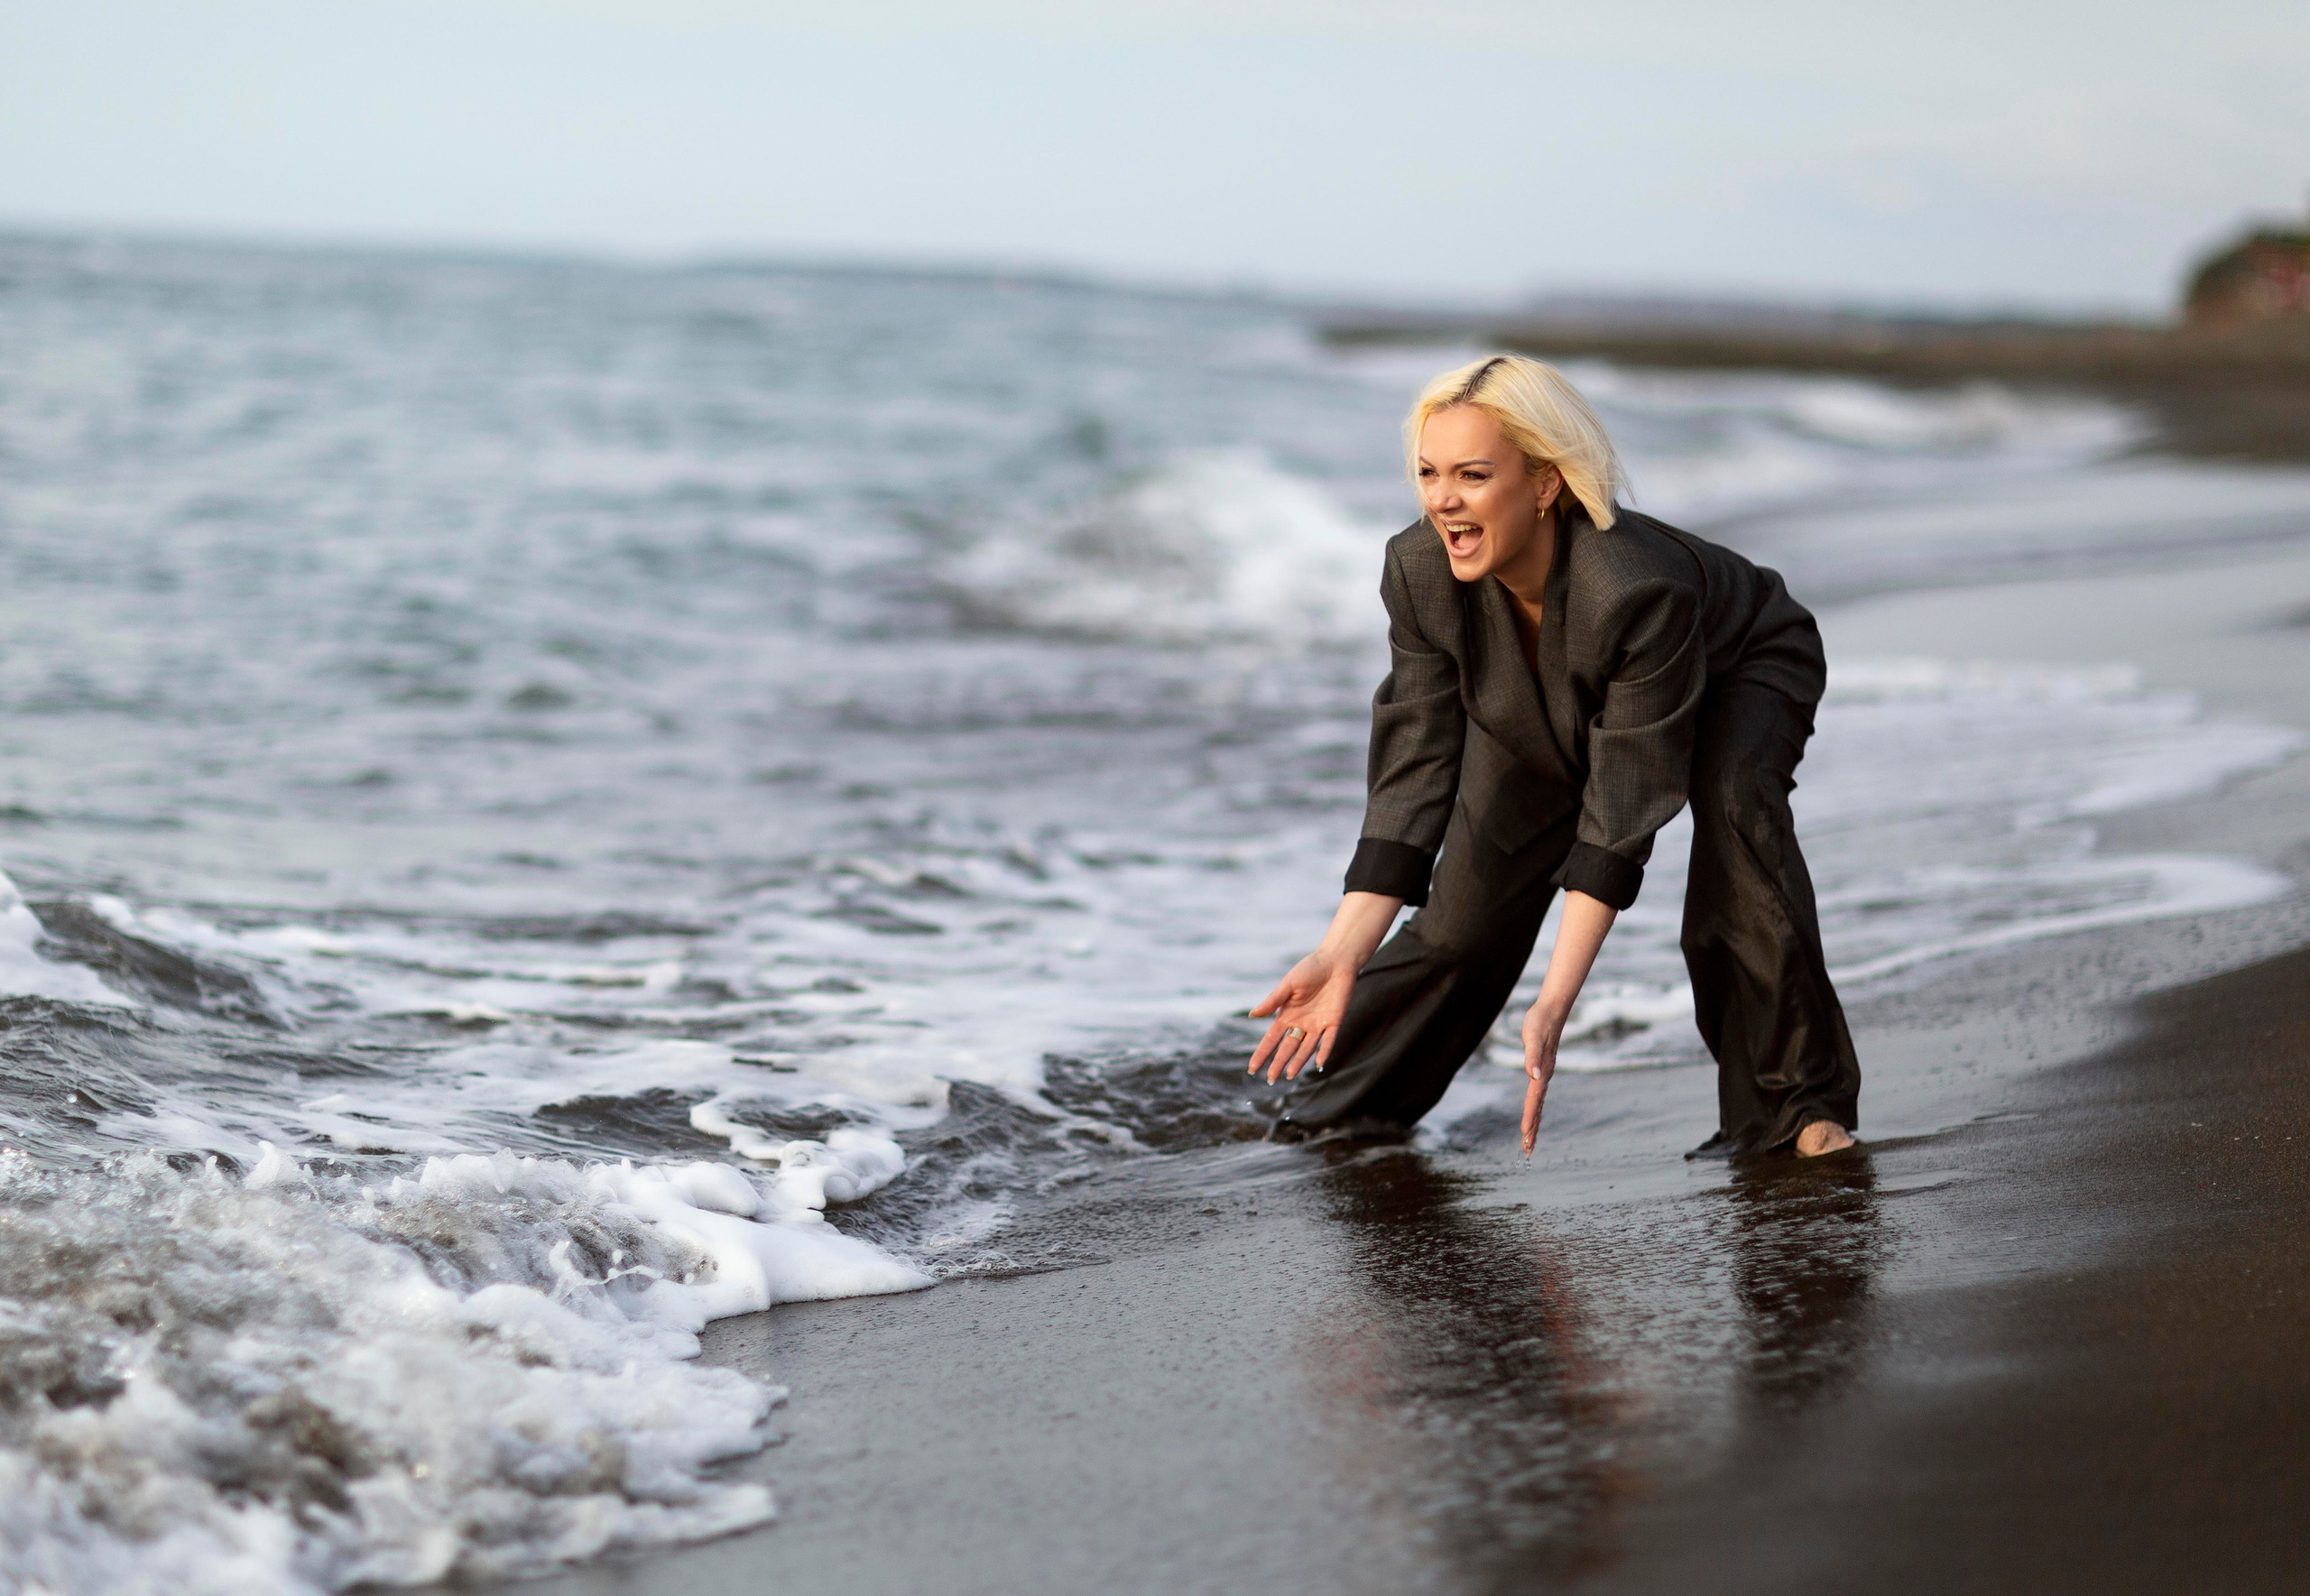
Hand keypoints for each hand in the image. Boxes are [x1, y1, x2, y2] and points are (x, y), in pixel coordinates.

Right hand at [1248, 949, 1355, 1083]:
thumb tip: (1252, 1015)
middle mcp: (1301, 1023)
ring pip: (1306, 1048)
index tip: (1252, 1068)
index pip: (1272, 1039)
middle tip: (1270, 1079)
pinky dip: (1324, 1051)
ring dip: (1298, 1061)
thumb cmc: (1309, 969)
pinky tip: (1318, 1063)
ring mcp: (1318, 1024)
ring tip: (1288, 1075)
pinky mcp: (1334, 1022)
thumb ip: (1272, 1001)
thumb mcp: (1287, 984)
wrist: (1335, 960)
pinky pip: (1328, 1040)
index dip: (1262, 1053)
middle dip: (1278, 1062)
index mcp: (1287, 1014)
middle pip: (1287, 1047)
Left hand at [1519, 1000, 1565, 1155]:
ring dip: (1534, 1123)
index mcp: (1542, 1072)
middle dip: (1533, 1129)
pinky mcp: (1542, 1069)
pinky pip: (1537, 1095)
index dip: (1529, 1118)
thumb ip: (1532, 1056)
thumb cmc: (1539, 1022)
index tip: (1525, 1135)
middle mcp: (1545, 1076)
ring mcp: (1544, 1074)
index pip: (1533, 1101)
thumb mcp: (1532, 1036)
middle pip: (1538, 1108)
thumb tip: (1533, 1075)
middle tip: (1528, 1151)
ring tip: (1530, 1140)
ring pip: (1539, 1104)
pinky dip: (1535, 1108)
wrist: (1551, 1010)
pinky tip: (1533, 1114)